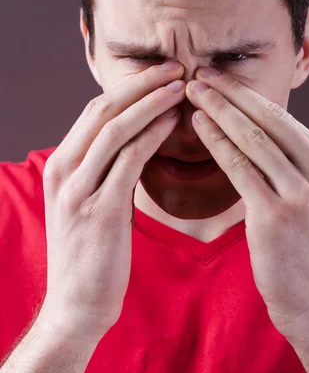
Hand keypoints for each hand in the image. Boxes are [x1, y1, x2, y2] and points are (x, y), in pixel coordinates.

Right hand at [40, 62, 185, 343]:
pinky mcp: (100, 211)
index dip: (131, 87)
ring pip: (116, 128)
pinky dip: (154, 135)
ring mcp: (79, 190)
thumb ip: (104, 170)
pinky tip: (175, 122)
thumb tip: (135, 141)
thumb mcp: (87, 203)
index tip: (162, 73)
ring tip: (183, 85)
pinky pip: (130, 160)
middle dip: (143, 83)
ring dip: (152, 102)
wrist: (76, 305)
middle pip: (104, 109)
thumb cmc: (91, 253)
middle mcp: (64, 170)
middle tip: (177, 67)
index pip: (96, 110)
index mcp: (61, 164)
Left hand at [187, 68, 308, 346]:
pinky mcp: (277, 214)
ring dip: (218, 109)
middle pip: (269, 119)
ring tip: (192, 90)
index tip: (222, 82)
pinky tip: (197, 124)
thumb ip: (296, 168)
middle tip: (200, 72)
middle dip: (231, 92)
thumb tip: (262, 140)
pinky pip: (240, 167)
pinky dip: (216, 141)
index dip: (248, 97)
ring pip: (253, 137)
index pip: (284, 120)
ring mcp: (302, 192)